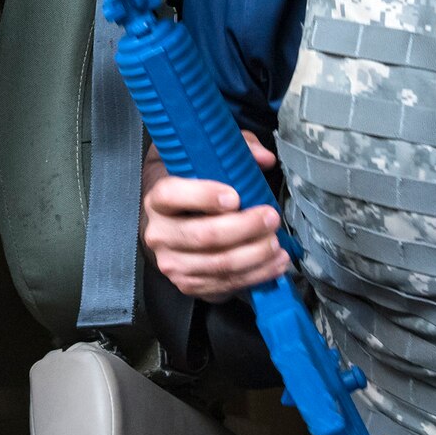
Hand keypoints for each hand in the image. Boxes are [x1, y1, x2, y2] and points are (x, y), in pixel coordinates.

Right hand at [140, 132, 288, 299]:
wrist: (169, 225)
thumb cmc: (190, 188)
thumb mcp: (202, 161)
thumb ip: (234, 150)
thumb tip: (264, 158)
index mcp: (158, 198)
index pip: (173, 195)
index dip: (204, 196)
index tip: (235, 197)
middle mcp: (159, 233)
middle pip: (203, 235)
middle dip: (244, 228)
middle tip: (271, 218)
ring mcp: (172, 262)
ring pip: (218, 264)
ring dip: (255, 256)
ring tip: (277, 243)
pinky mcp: (187, 284)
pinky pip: (224, 284)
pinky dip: (254, 275)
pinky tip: (274, 264)